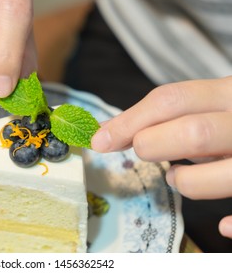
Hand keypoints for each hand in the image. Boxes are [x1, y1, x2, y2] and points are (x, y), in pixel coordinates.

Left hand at [91, 76, 231, 238]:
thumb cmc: (228, 117)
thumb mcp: (205, 104)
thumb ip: (161, 116)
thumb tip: (104, 133)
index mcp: (229, 92)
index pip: (172, 100)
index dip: (130, 121)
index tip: (100, 140)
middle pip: (194, 133)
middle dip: (154, 145)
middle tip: (143, 150)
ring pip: (219, 175)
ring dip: (186, 182)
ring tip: (177, 176)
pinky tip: (223, 226)